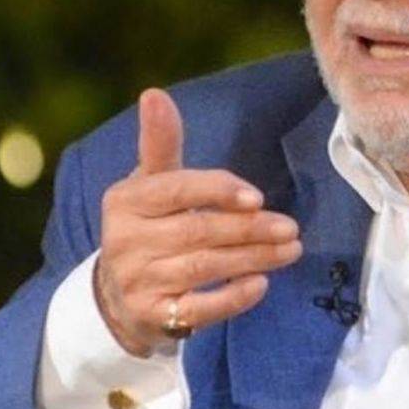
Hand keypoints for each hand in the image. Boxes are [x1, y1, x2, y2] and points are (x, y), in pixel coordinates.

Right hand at [93, 88, 301, 354]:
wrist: (118, 296)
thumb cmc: (149, 226)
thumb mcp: (151, 184)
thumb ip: (161, 143)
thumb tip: (155, 94)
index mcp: (126, 200)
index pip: (176, 190)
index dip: (218, 191)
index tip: (258, 197)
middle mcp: (126, 241)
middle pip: (198, 230)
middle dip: (251, 228)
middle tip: (291, 227)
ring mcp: (138, 281)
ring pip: (205, 267)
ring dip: (254, 258)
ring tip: (290, 250)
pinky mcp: (153, 315)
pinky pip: (198, 309)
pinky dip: (232, 297)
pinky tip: (261, 284)